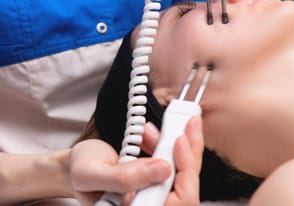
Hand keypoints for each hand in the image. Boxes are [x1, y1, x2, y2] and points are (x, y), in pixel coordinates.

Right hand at [69, 118, 202, 205]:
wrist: (77, 166)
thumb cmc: (80, 174)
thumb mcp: (92, 174)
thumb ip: (124, 178)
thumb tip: (163, 171)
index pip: (178, 202)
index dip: (186, 172)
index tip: (179, 142)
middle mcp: (150, 205)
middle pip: (186, 187)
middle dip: (187, 153)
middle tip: (186, 124)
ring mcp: (156, 196)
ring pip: (183, 174)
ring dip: (178, 147)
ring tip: (161, 128)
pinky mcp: (159, 182)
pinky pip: (176, 165)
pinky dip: (171, 146)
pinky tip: (156, 135)